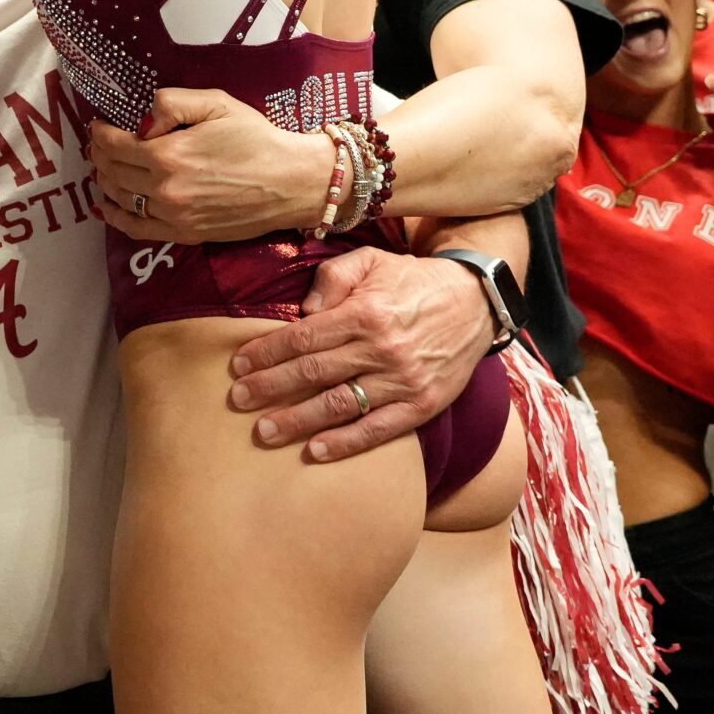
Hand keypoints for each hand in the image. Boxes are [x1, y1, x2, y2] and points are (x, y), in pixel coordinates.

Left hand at [91, 88, 332, 242]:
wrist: (292, 182)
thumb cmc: (257, 138)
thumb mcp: (216, 103)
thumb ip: (172, 102)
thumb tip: (141, 119)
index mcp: (168, 154)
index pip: (114, 144)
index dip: (100, 133)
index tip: (99, 124)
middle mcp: (164, 189)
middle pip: (112, 171)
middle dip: (100, 154)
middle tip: (99, 143)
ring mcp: (173, 216)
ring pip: (120, 199)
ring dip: (105, 180)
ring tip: (104, 166)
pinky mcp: (185, 234)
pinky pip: (137, 229)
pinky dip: (115, 217)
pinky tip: (106, 206)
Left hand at [226, 248, 493, 460]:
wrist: (476, 302)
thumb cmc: (413, 280)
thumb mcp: (371, 261)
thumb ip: (332, 278)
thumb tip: (303, 311)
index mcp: (365, 312)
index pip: (302, 337)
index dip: (266, 352)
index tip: (238, 364)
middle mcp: (381, 349)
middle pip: (313, 374)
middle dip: (269, 387)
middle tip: (237, 400)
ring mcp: (403, 381)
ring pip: (339, 406)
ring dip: (297, 421)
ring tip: (264, 432)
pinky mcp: (422, 406)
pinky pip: (378, 431)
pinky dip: (345, 443)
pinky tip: (315, 451)